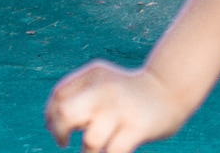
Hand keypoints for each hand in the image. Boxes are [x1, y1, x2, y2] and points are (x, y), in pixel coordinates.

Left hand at [45, 62, 184, 152]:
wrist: (169, 90)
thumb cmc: (128, 93)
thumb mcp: (102, 82)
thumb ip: (77, 95)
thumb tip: (49, 123)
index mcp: (92, 74)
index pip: (57, 97)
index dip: (50, 117)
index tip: (59, 130)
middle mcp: (103, 89)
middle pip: (65, 112)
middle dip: (59, 132)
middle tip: (63, 142)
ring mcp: (121, 109)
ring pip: (90, 140)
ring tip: (94, 152)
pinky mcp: (137, 128)